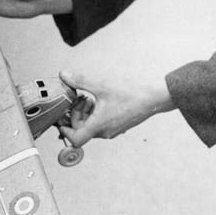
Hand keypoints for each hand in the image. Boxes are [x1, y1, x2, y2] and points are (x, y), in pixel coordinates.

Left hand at [58, 70, 174, 147]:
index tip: (61, 118)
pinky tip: (98, 99)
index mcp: (99, 126)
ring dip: (85, 113)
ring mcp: (112, 129)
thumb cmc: (131, 93)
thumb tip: (64, 75)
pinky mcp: (118, 125)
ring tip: (87, 97)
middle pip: (81, 130)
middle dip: (75, 115)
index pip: (76, 139)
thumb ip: (79, 81)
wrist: (154, 97)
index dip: (65, 130)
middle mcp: (105, 132)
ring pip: (90, 126)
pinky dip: (94, 113)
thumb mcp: (101, 85)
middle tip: (76, 99)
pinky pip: (100, 123)